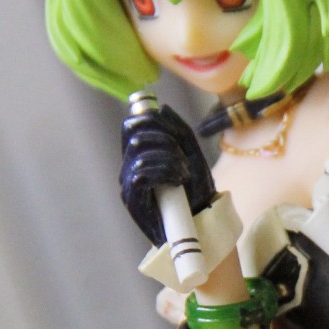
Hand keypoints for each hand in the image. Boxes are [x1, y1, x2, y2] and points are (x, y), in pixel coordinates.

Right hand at [120, 103, 216, 244]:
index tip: (175, 134)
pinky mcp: (131, 199)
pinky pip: (141, 172)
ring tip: (183, 173)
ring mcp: (128, 182)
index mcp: (140, 153)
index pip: (132, 124)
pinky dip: (164, 171)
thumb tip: (161, 107)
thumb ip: (177, 129)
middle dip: (166, 139)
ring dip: (169, 158)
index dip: (151, 119)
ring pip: (140, 150)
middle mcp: (129, 165)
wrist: (201, 222)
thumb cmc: (195, 189)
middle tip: (183, 158)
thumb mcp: (191, 153)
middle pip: (136, 133)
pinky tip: (177, 181)